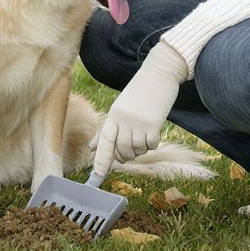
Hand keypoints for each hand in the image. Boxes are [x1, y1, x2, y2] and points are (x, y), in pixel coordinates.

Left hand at [92, 41, 188, 175]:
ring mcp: (138, 122)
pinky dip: (152, 144)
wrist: (159, 74)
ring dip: (140, 149)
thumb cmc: (139, 93)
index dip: (100, 160)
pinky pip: (151, 145)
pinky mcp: (154, 124)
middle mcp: (123, 120)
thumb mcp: (119, 108)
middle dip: (125, 156)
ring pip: (136, 150)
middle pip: (121, 150)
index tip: (97, 176)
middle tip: (131, 151)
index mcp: (113, 115)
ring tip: (143, 136)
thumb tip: (91, 148)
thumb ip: (107, 129)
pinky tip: (153, 134)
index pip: (104, 141)